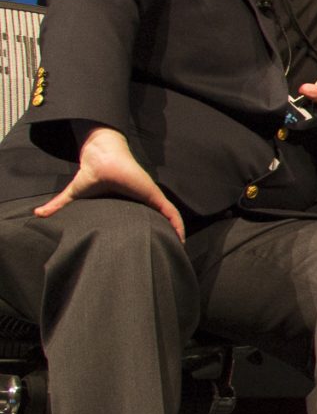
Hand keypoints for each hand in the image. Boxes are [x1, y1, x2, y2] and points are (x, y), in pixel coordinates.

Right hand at [34, 127, 184, 238]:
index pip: (142, 222)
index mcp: (128, 204)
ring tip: (178, 249)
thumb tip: (37, 215)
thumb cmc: (92, 175)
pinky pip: (170, 211)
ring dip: (175, 233)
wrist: (100, 158)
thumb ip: (59, 206)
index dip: (147, 235)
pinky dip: (176, 224)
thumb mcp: (76, 196)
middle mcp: (141, 202)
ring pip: (168, 219)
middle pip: (158, 222)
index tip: (149, 251)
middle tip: (167, 255)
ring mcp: (149, 198)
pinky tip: (180, 236)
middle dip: (164, 237)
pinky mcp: (153, 194)